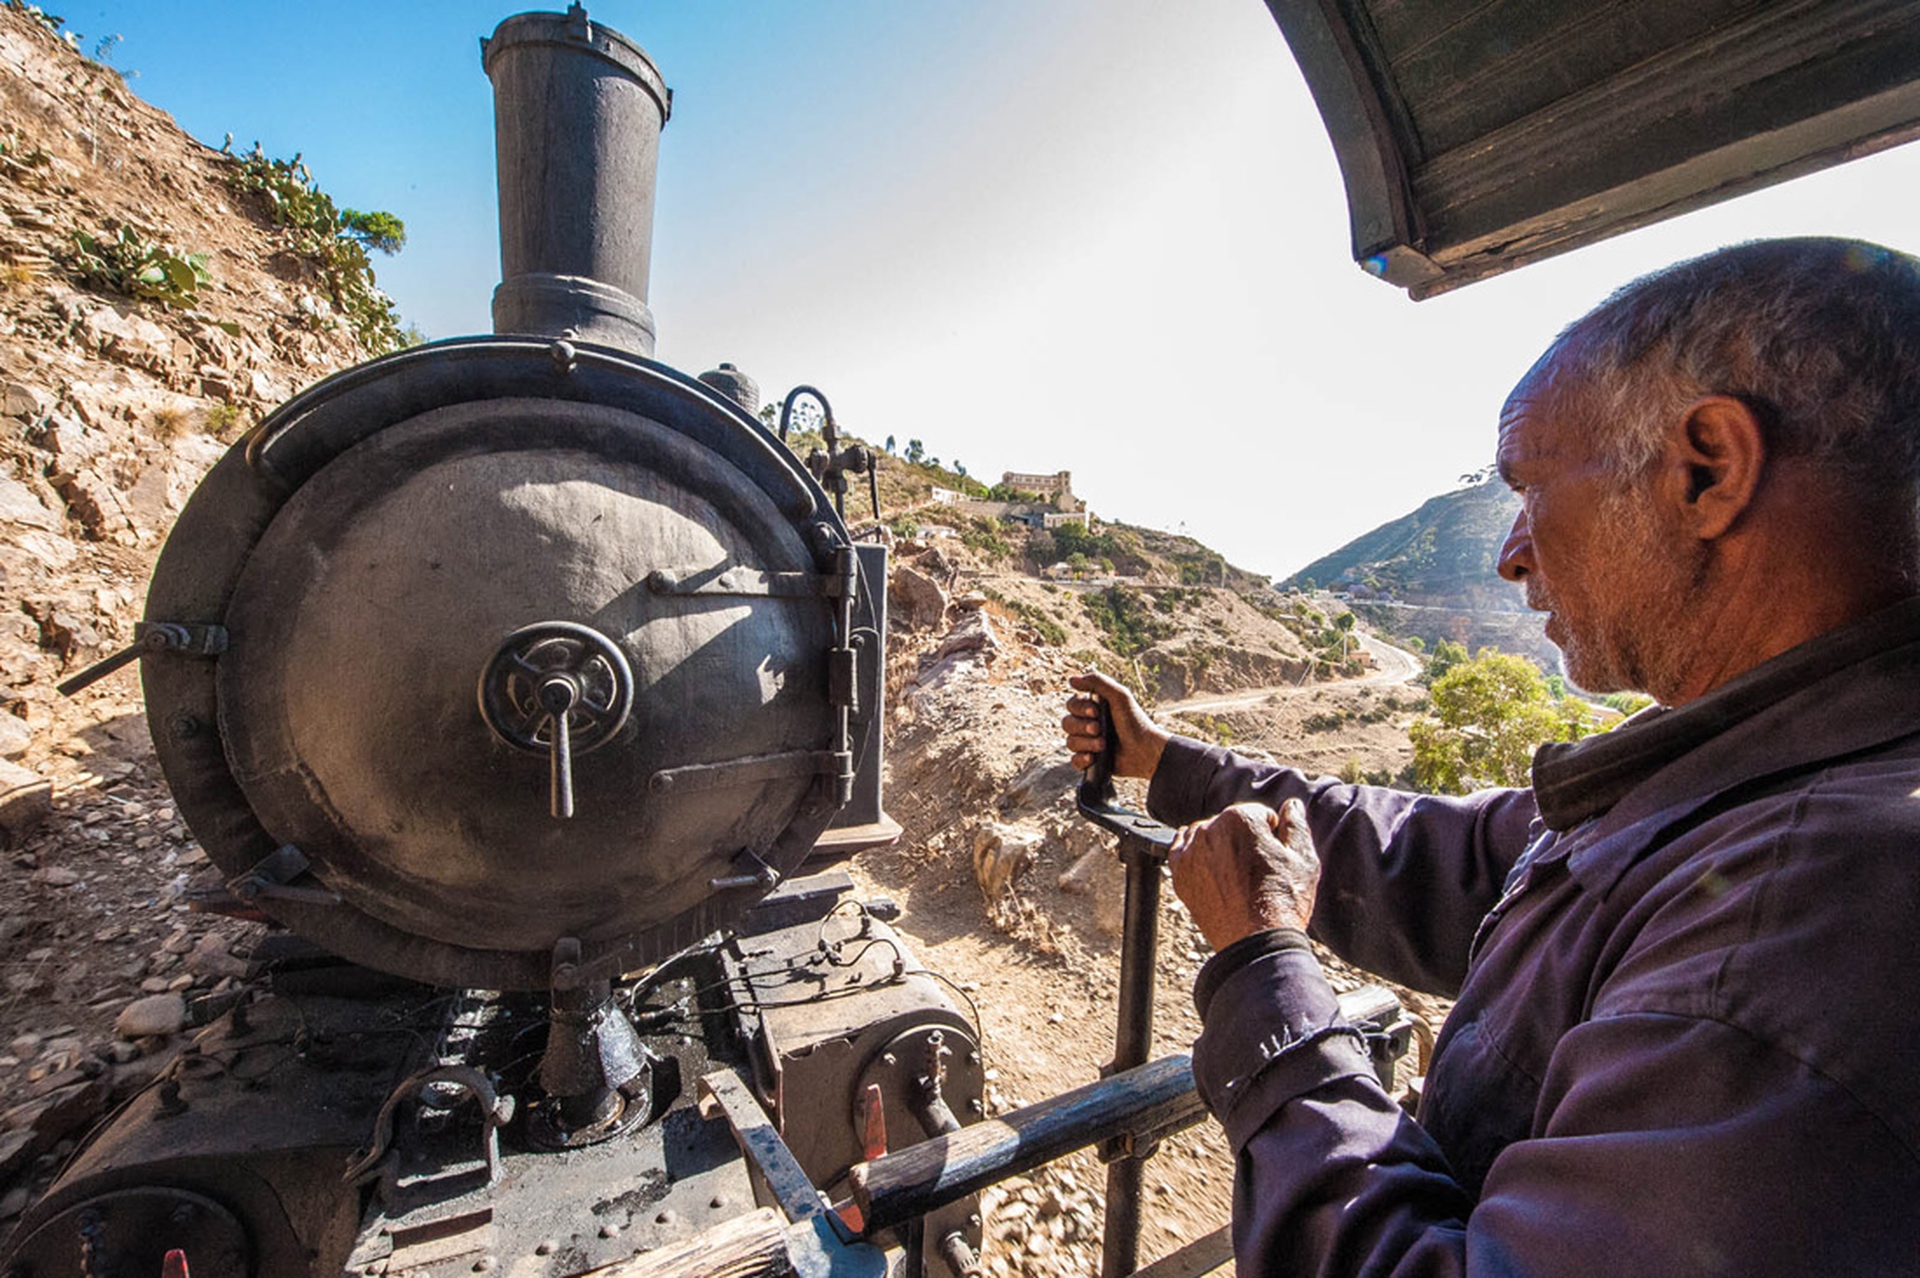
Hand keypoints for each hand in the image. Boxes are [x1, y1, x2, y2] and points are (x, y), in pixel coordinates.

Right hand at [1062, 670, 1169, 778]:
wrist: (1145, 751)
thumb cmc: (1135, 722)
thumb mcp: (1119, 696)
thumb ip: (1096, 682)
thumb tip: (1071, 680)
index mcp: (1094, 708)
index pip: (1071, 704)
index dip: (1079, 708)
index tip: (1094, 712)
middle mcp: (1089, 724)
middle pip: (1067, 723)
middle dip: (1082, 727)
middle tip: (1099, 729)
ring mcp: (1089, 743)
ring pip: (1070, 742)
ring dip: (1086, 743)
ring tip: (1103, 746)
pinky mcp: (1091, 761)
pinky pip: (1074, 761)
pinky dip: (1081, 759)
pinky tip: (1093, 758)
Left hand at [1169, 800, 1319, 949]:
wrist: (1256, 942)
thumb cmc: (1282, 901)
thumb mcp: (1303, 858)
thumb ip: (1295, 825)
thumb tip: (1291, 806)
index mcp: (1240, 818)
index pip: (1260, 815)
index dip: (1272, 837)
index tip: (1275, 858)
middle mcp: (1209, 828)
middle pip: (1233, 825)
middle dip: (1245, 841)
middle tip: (1258, 872)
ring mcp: (1191, 851)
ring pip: (1209, 837)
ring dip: (1222, 849)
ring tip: (1238, 877)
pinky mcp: (1179, 874)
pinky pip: (1185, 852)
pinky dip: (1198, 858)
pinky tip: (1216, 875)